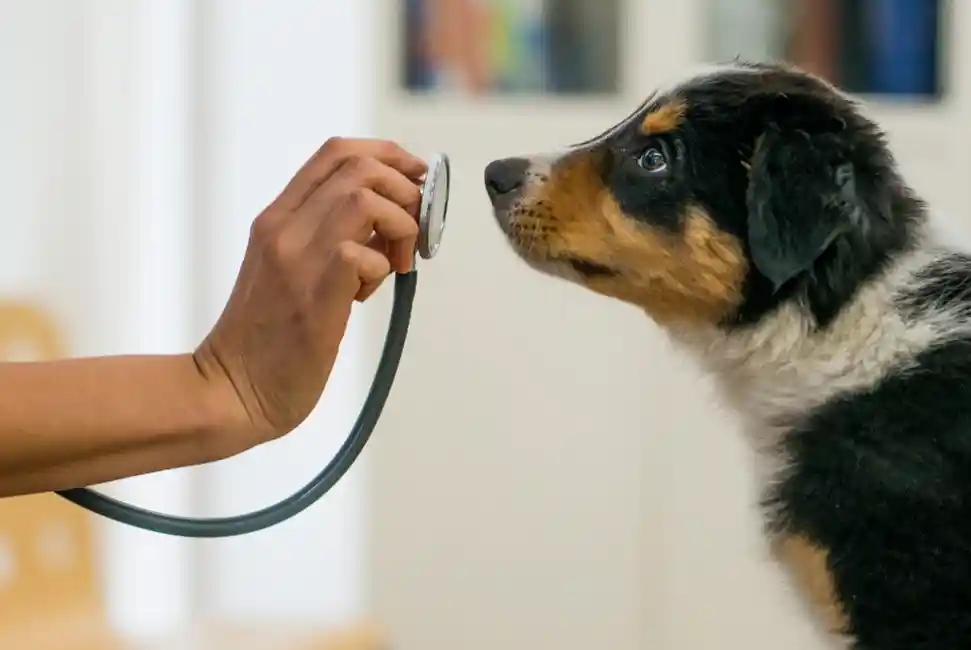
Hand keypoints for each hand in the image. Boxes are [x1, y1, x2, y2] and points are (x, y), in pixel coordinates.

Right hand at [193, 137, 427, 452]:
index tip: (415, 177)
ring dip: (399, 226)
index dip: (388, 154)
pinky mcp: (314, 295)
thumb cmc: (267, 338)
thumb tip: (389, 222)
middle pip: (360, 167)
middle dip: (405, 190)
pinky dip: (382, 269)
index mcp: (277, 218)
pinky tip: (364, 297)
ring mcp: (296, 258)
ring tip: (394, 264)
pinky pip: (365, 255)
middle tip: (411, 232)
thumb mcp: (290, 270)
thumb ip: (329, 238)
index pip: (336, 152)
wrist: (231, 390)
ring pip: (365, 199)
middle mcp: (283, 228)